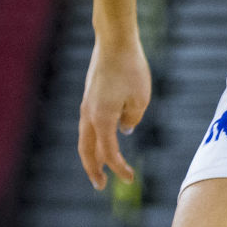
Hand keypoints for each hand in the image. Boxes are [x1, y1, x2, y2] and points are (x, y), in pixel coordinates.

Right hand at [77, 39, 149, 190]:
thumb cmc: (131, 68)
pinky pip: (89, 124)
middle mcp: (89, 114)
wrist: (114, 41)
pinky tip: (106, 138)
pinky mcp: (90, 95)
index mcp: (101, 119)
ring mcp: (87, 104)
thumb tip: (125, 129)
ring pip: (85, 137)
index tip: (131, 179)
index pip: (109, 153)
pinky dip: (95, 138)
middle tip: (101, 185)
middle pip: (87, 150)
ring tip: (100, 167)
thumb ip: (133, 119)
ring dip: (92, 154)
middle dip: (93, 170)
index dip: (119, 168)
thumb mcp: (141, 99)